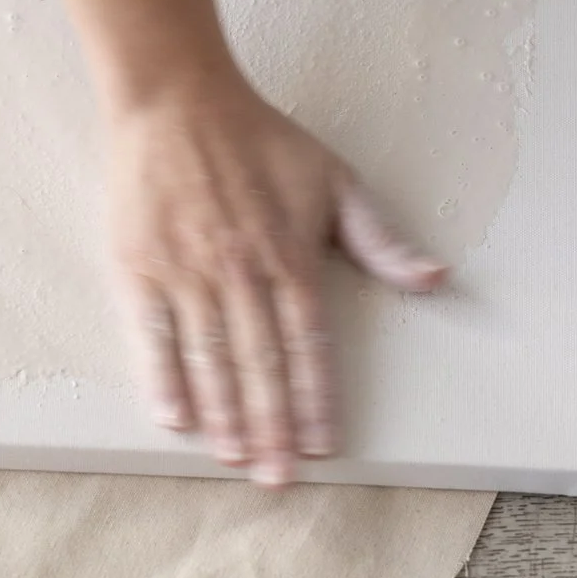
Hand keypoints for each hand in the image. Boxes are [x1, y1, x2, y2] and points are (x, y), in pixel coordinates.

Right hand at [106, 72, 445, 485]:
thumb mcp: (335, 181)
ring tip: (235, 460)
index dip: (317, 401)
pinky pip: (153, 336)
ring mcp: (187, 272)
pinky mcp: (141, 267)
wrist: (177, 98)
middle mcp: (241, 272)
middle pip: (262, 366)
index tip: (324, 447)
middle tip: (278, 479)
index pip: (310, 345)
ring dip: (225, 416)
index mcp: (290, 256)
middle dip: (273, 429)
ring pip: (211, 360)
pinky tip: (177, 419)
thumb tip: (435, 278)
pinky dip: (164, 379)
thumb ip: (381, 239)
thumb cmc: (259, 140)